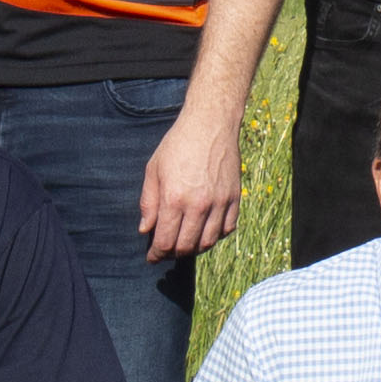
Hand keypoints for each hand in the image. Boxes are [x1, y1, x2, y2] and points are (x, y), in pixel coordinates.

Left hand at [135, 105, 246, 263]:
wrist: (210, 124)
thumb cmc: (177, 145)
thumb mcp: (153, 170)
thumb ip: (148, 203)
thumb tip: (145, 230)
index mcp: (174, 199)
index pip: (165, 241)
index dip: (157, 254)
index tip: (152, 257)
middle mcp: (198, 205)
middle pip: (186, 246)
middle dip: (173, 254)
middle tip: (166, 251)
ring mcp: (219, 202)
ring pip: (208, 242)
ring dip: (194, 248)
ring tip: (185, 243)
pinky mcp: (234, 198)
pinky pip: (227, 229)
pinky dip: (215, 236)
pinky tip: (205, 231)